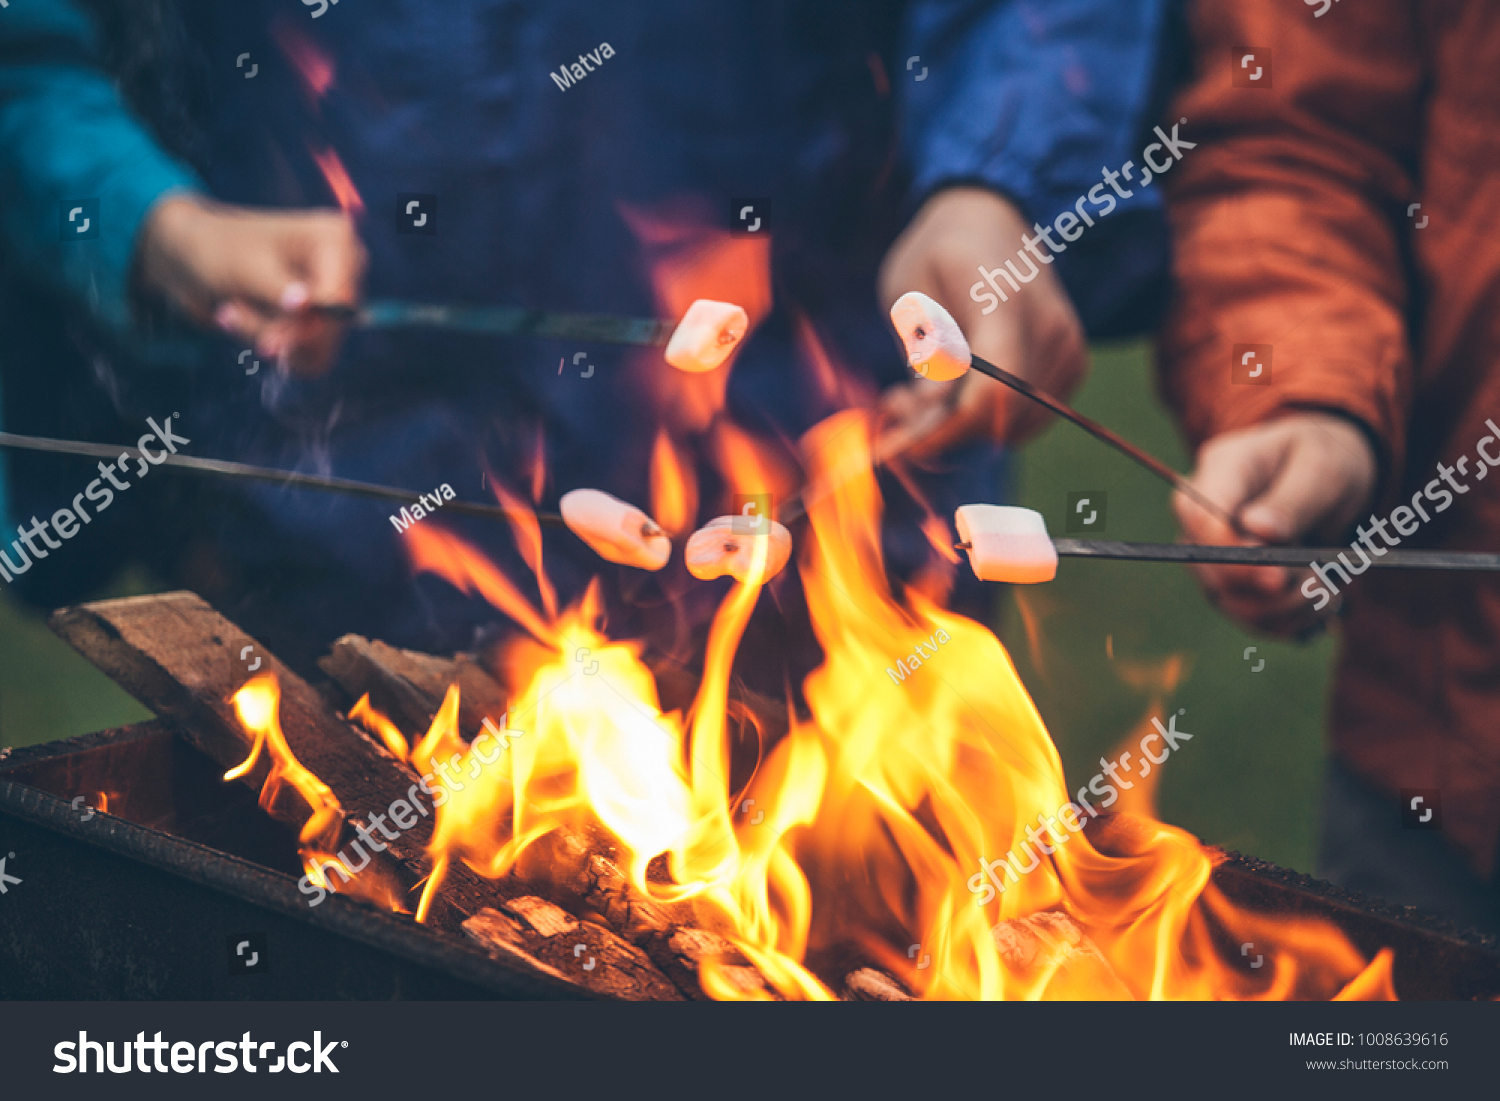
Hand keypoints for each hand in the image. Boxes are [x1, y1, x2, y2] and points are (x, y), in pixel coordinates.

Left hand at [136, 194, 366, 376]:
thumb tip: (305, 306)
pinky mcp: (318, 324)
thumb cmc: (217, 248)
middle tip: (229, 315)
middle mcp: (343, 269)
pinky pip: (308, 359)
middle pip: (331, 328)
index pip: (340, 298)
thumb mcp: (244, 267)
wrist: (192, 259)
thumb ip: (276, 290)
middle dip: (278, 331)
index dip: (308, 327)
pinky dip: (269, 346)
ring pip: (317, 349)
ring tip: (231, 312)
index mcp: (334, 240)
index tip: (268, 345)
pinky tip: (243, 320)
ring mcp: (331, 299)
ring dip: (265, 337)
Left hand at [876, 187, 1086, 458]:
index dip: (946, 431)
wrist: (991, 220)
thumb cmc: (936, 255)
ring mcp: (1068, 347)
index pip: (990, 394)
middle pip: (1000, 418)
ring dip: (962, 428)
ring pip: (1013, 427)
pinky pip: (1026, 419)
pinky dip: (987, 419)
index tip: (902, 444)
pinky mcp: (1073, 364)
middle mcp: (1049, 328)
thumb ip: (922, 357)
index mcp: (1004, 302)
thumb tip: (929, 415)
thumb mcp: (909, 296)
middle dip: (944, 431)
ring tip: (919, 393)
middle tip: (896, 406)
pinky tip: (955, 391)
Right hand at [1174, 412, 1377, 636]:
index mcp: (1220, 472)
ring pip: (1229, 601)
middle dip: (1268, 586)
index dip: (1227, 552)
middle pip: (1208, 567)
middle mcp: (1202, 517)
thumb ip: (1292, 498)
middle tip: (1319, 580)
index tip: (1276, 574)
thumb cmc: (1323, 459)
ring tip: (1325, 583)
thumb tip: (1258, 530)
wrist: (1330, 478)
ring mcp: (1212, 554)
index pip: (1197, 516)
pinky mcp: (1231, 585)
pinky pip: (1252, 618)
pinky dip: (1292, 618)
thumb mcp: (1323, 466)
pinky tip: (1319, 595)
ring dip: (1286, 606)